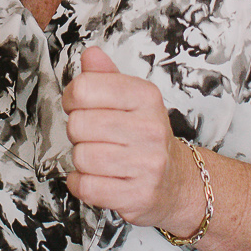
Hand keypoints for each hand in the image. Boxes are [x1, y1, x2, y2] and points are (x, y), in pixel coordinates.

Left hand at [63, 47, 203, 234]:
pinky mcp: (138, 196)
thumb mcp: (132, 100)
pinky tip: (96, 178)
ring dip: (81, 160)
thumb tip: (90, 54)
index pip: (84, 88)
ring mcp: (147, 165)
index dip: (72, 99)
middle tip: (94, 137)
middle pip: (78, 125)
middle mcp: (151, 129)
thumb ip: (107, 76)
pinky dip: (81, 183)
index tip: (80, 107)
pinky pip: (86, 187)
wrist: (177, 182)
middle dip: (78, 133)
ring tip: (100, 158)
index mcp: (146, 97)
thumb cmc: (145, 136)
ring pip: (81, 157)